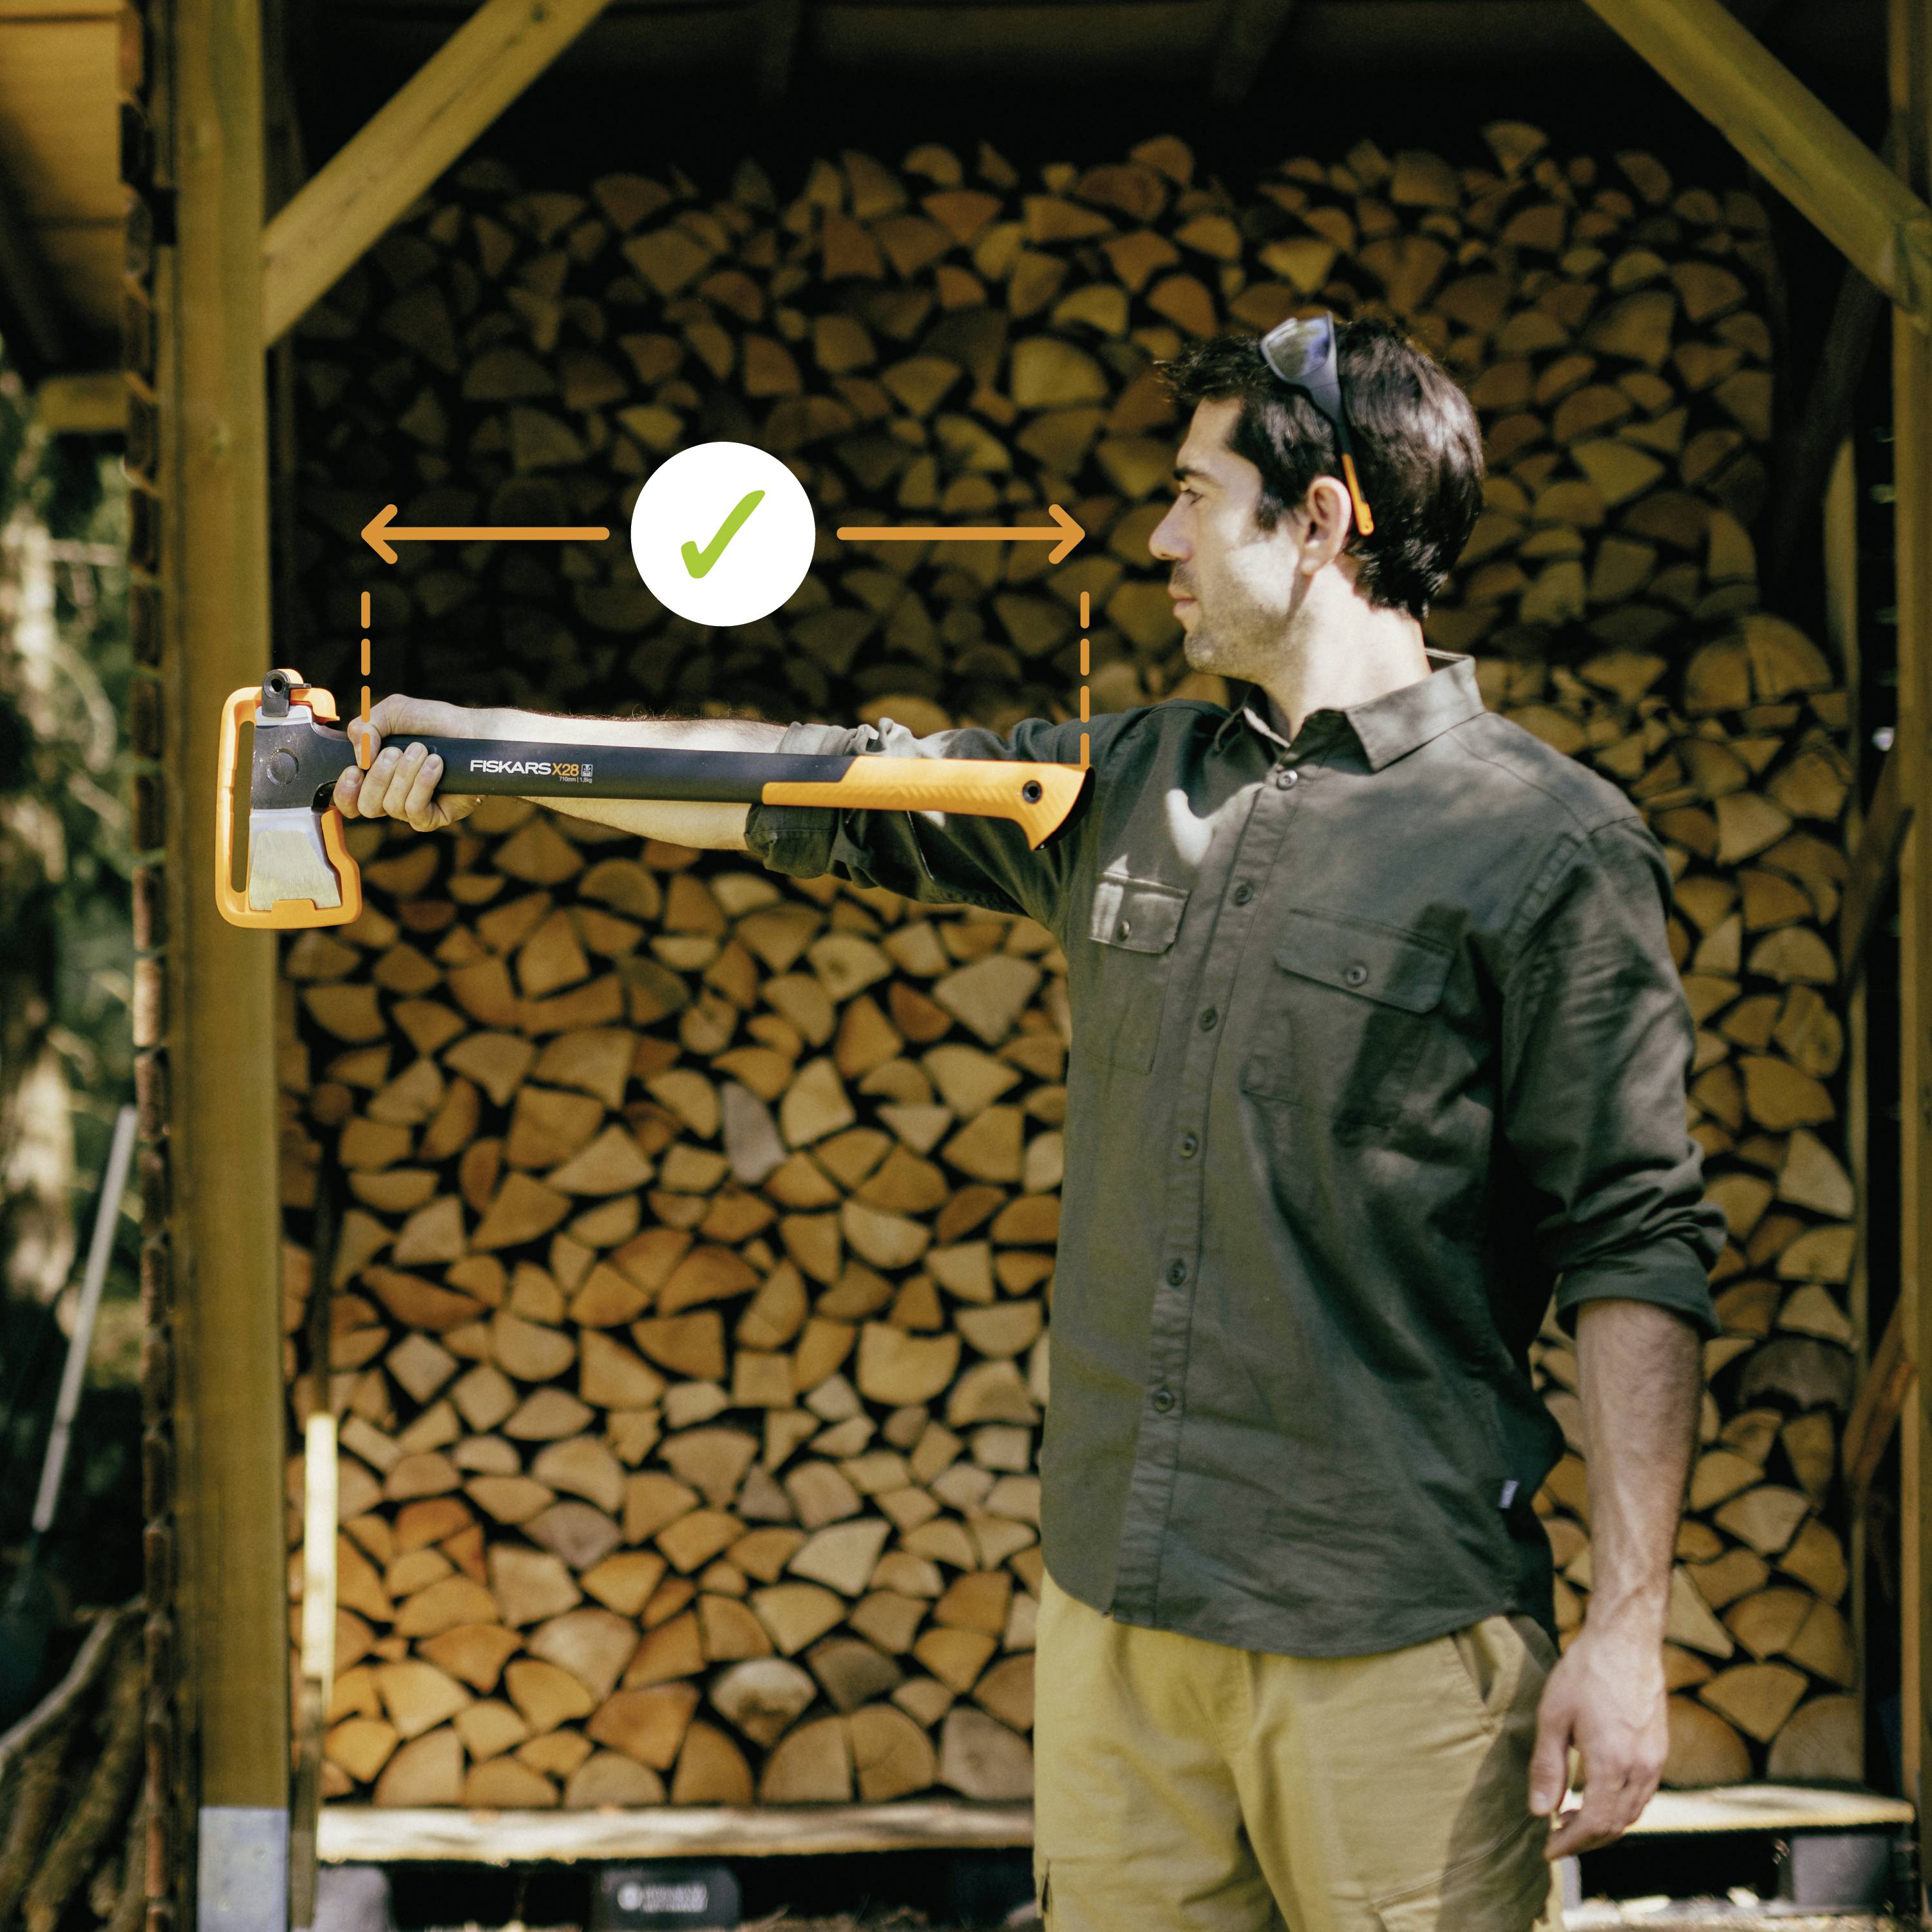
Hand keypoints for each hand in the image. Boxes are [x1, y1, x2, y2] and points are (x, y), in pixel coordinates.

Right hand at [334, 695, 482, 832]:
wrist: (471, 730)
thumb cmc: (433, 722)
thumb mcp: (392, 712)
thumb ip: (364, 727)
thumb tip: (360, 759)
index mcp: (374, 776)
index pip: (347, 801)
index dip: (344, 792)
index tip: (355, 770)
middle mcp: (390, 796)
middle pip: (366, 806)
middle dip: (379, 776)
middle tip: (396, 752)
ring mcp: (412, 809)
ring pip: (391, 806)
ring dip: (406, 774)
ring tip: (423, 751)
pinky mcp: (434, 816)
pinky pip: (415, 811)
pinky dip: (423, 784)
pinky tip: (435, 765)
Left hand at [1529, 1621, 1667, 1857]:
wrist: (1626, 1640)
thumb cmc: (1585, 1672)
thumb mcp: (1553, 1716)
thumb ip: (1548, 1767)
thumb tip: (1540, 1812)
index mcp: (1611, 1763)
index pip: (1594, 1824)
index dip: (1571, 1843)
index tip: (1549, 1850)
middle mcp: (1640, 1768)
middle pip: (1616, 1825)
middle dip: (1585, 1838)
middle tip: (1556, 1836)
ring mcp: (1655, 1760)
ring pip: (1633, 1812)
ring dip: (1604, 1824)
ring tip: (1571, 1817)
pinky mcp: (1660, 1749)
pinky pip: (1643, 1794)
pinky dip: (1620, 1805)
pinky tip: (1598, 1794)